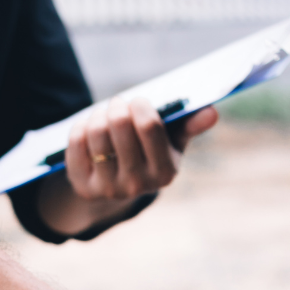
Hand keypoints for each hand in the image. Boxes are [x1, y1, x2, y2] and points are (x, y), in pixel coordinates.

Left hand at [65, 96, 217, 202]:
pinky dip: (81, 126)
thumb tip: (213, 112)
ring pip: (96, 130)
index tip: (139, 101)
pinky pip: (76, 141)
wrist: (118, 186)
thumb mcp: (172, 143)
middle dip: (118, 105)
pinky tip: (89, 130)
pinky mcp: (83, 185)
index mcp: (165, 172)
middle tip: (119, 104)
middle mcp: (138, 185)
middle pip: (119, 124)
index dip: (140, 106)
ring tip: (104, 116)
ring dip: (98, 114)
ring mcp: (109, 188)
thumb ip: (190, 125)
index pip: (149, 127)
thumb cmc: (150, 154)